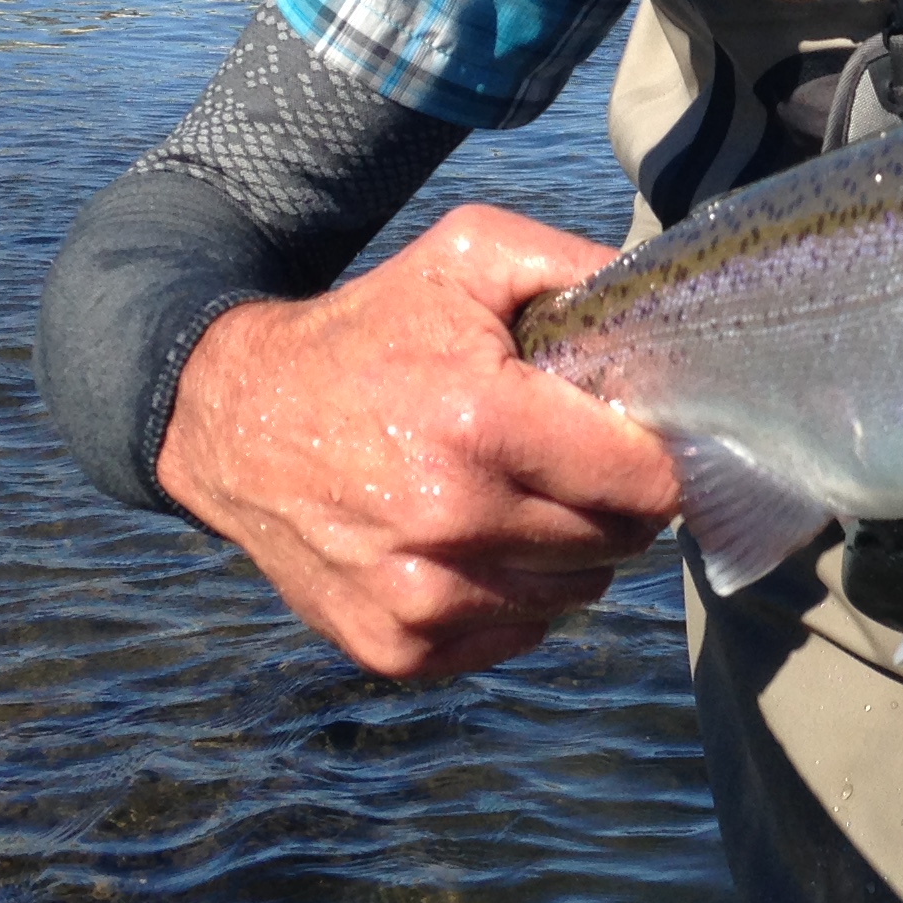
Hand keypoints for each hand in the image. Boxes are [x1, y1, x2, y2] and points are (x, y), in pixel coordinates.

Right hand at [158, 205, 676, 679]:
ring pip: (575, 594)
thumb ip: (575, 265)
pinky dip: (516, 595)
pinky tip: (477, 542)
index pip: (645, 482)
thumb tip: (668, 308)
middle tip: (577, 459)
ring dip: (569, 550)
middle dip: (616, 500)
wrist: (234, 419)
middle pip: (618, 540)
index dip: (661, 459)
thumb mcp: (467, 256)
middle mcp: (452, 521)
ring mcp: (419, 597)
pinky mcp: (394, 646)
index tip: (645, 439)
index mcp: (481, 423)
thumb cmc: (367, 334)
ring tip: (522, 494)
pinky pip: (515, 633)